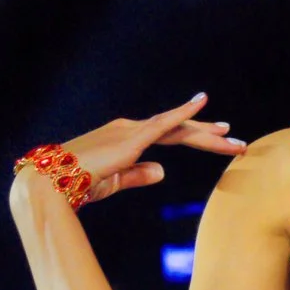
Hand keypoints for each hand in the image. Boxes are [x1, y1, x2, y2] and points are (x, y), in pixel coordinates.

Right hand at [16, 93, 243, 207]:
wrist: (51, 183)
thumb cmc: (75, 186)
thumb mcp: (114, 183)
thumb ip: (138, 175)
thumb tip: (163, 172)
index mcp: (126, 138)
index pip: (168, 135)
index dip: (195, 137)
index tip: (219, 140)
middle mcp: (130, 128)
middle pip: (179, 131)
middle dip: (209, 137)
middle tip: (239, 142)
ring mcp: (131, 130)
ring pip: (178, 129)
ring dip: (208, 135)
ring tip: (235, 138)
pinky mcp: (131, 137)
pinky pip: (163, 122)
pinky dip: (183, 112)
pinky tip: (203, 103)